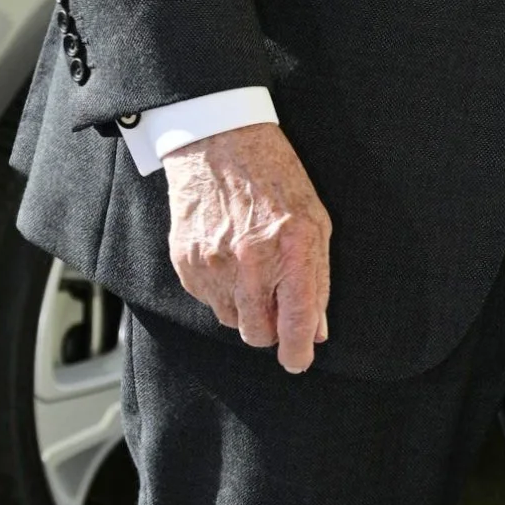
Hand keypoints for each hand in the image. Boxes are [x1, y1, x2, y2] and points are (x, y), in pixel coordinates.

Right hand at [164, 122, 331, 373]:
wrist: (220, 144)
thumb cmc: (275, 179)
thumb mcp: (315, 223)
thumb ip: (318, 280)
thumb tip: (316, 329)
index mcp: (291, 251)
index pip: (294, 323)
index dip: (297, 353)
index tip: (297, 361)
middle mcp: (250, 263)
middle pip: (257, 335)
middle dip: (270, 329)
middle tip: (276, 302)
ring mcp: (213, 265)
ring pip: (231, 320)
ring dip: (244, 307)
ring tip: (251, 269)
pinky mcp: (186, 263)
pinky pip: (207, 300)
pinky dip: (221, 290)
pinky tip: (229, 258)